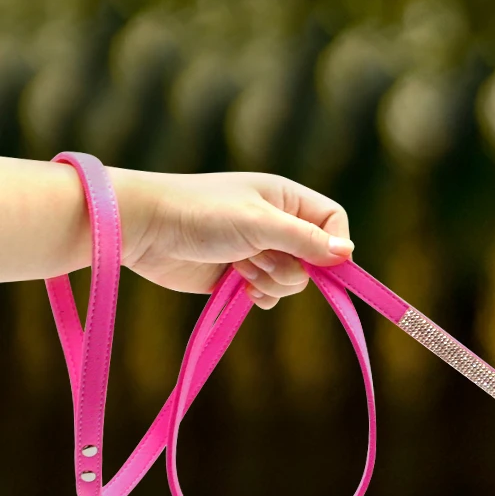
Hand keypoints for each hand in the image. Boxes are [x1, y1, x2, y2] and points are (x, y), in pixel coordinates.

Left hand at [110, 169, 352, 308]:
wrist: (144, 229)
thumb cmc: (200, 214)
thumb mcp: (259, 223)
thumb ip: (305, 239)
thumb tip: (348, 255)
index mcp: (286, 199)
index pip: (334, 223)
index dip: (334, 246)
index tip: (323, 263)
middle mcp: (278, 224)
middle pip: (316, 260)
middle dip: (291, 268)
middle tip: (259, 257)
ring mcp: (260, 251)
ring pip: (294, 282)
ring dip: (271, 281)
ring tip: (239, 266)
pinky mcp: (242, 276)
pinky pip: (272, 296)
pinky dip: (261, 296)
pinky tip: (239, 286)